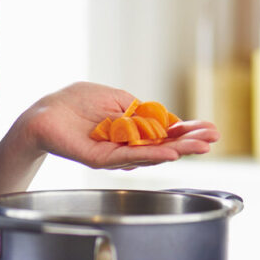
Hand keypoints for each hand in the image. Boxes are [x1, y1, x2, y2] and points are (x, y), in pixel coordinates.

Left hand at [20, 81, 218, 169]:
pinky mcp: (100, 159)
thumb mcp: (118, 100)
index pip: (166, 133)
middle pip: (164, 146)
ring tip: (201, 146)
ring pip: (151, 154)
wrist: (45, 113)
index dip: (188, 131)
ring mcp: (115, 155)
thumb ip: (141, 110)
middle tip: (214, 140)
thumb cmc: (77, 103)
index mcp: (134, 130)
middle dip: (190, 143)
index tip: (212, 130)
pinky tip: (169, 153)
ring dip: (178, 150)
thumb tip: (166, 120)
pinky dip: (150, 154)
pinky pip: (129, 156)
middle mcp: (128, 146)